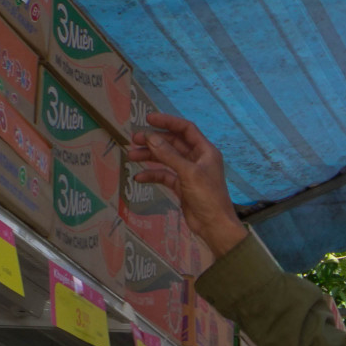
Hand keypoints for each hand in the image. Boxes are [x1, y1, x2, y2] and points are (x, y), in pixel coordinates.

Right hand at [129, 113, 248, 258]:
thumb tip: (150, 137)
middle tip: (134, 139)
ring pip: (166, 159)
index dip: (168, 121)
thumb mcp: (188, 173)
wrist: (214, 226)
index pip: (186, 129)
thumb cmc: (207, 197)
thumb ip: (169, 155)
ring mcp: (189, 172)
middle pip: (173, 143)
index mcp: (206, 151)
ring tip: (131, 155)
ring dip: (150, 156)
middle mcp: (198, 159)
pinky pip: (165, 175)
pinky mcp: (182, 186)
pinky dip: (152, 175)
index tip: (148, 119)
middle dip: (154, 140)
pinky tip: (139, 177)